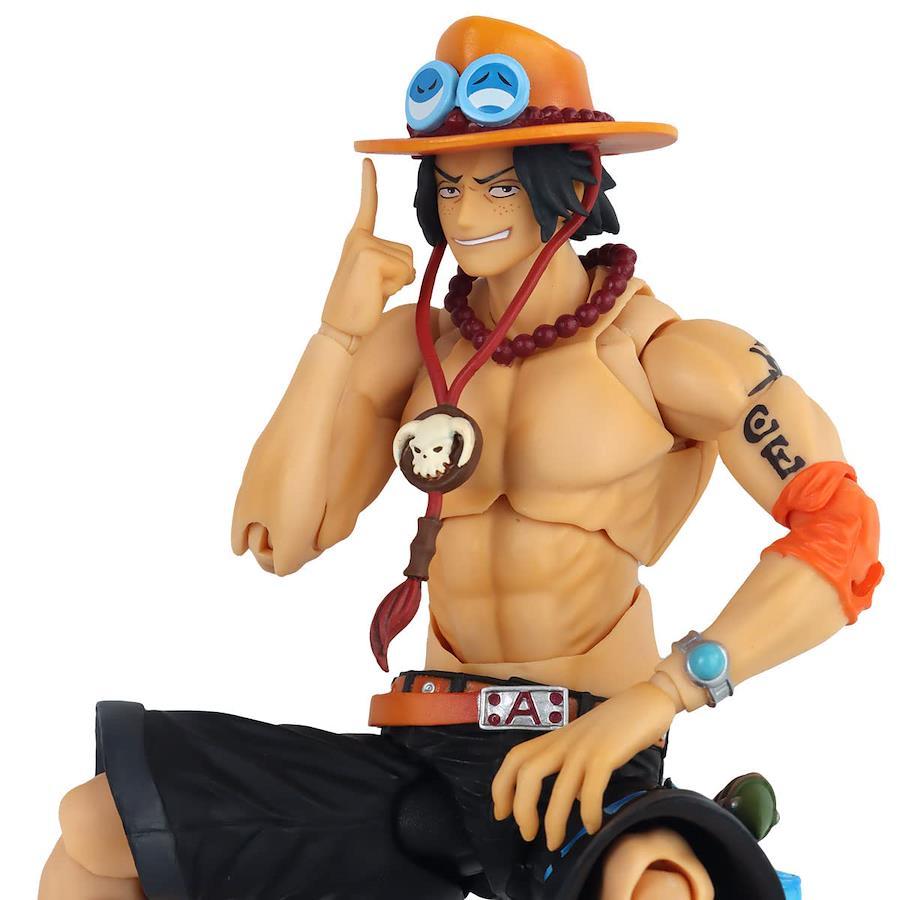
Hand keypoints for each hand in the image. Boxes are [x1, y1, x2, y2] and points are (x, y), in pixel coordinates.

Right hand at [321, 158, 415, 337]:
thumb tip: (410, 265)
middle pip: (407, 251)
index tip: (368, 161)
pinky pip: (405, 270)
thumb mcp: (375, 279)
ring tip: (373, 292)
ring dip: (398, 282)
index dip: (369, 183)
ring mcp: (364, 245)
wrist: (341, 327)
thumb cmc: (360, 307)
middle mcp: (359, 237)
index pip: (368, 207)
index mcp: (357, 239)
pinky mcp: (371, 256)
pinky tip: (374, 294)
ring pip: (408, 262)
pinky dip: (396, 286)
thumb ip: (389, 263)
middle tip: (374, 289)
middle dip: (400, 276)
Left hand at [491, 681, 676, 850]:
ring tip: (555, 842)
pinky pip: (591, 787)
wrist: (646, 700)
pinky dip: (589, 811)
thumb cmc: (616, 724)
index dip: (501, 785)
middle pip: (527, 771)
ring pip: (559, 786)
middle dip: (521, 807)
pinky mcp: (607, 753)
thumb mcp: (584, 742)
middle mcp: (564, 742)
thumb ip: (573, 766)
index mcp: (555, 738)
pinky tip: (593, 826)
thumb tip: (571, 799)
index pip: (515, 757)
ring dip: (553, 820)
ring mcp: (584, 747)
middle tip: (527, 834)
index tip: (501, 813)